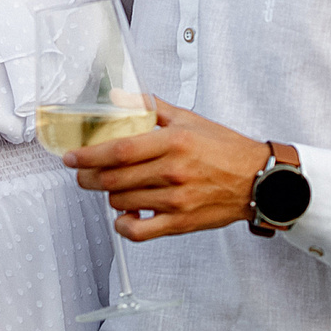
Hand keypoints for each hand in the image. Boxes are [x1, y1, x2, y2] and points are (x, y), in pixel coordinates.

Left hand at [62, 96, 264, 240]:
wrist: (259, 180)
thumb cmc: (226, 150)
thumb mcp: (189, 120)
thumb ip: (151, 108)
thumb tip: (120, 97)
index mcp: (174, 143)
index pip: (120, 150)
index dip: (89, 155)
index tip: (72, 157)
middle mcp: (173, 171)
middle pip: (114, 178)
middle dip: (88, 177)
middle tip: (82, 174)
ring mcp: (176, 200)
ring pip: (122, 202)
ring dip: (109, 196)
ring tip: (112, 188)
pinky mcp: (181, 223)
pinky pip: (140, 232)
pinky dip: (124, 226)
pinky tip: (126, 216)